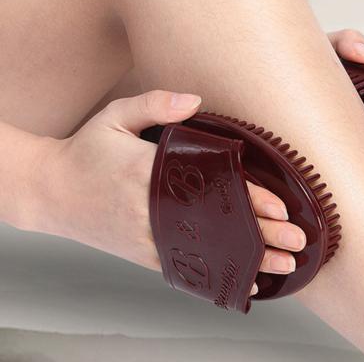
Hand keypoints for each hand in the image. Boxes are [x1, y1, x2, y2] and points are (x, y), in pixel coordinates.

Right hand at [33, 90, 305, 295]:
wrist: (50, 192)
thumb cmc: (87, 151)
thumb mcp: (114, 115)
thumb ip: (155, 104)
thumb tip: (195, 100)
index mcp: (148, 172)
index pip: (210, 187)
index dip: (248, 199)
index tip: (280, 207)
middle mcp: (151, 210)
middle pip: (217, 225)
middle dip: (261, 236)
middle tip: (297, 242)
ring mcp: (147, 237)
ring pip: (206, 253)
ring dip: (248, 260)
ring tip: (282, 266)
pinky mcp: (143, 253)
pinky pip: (186, 266)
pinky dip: (217, 271)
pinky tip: (242, 278)